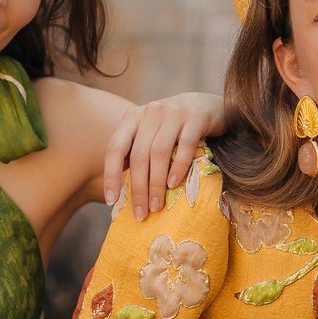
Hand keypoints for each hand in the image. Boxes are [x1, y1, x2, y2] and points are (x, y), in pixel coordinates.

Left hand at [103, 92, 224, 219]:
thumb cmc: (173, 126)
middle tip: (141, 214)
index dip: (111, 176)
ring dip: (156, 184)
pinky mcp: (196, 119)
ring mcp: (173, 113)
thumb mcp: (149, 132)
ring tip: (156, 206)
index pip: (115, 148)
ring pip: (159, 153)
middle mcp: (150, 112)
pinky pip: (184, 146)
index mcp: (133, 117)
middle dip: (138, 188)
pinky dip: (178, 167)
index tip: (111, 201)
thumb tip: (118, 182)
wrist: (206, 104)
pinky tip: (174, 184)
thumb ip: (134, 150)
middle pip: (139, 155)